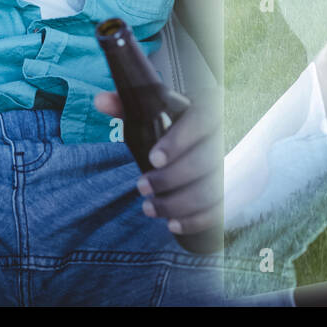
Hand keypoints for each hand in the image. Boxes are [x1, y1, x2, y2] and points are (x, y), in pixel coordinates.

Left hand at [93, 89, 223, 237]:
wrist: (191, 136)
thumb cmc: (165, 120)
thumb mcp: (146, 109)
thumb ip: (125, 105)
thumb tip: (101, 101)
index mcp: (204, 108)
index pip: (201, 121)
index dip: (180, 141)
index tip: (153, 159)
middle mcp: (220, 136)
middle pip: (206, 161)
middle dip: (171, 179)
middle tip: (141, 187)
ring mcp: (225, 165)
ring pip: (211, 189)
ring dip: (178, 204)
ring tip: (149, 208)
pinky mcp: (224, 190)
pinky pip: (218, 209)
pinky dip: (196, 220)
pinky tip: (172, 225)